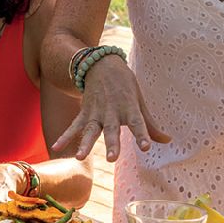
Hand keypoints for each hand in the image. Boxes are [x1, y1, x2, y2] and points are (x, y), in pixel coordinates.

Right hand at [51, 57, 170, 161]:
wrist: (101, 64)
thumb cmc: (124, 85)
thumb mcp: (139, 100)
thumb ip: (150, 124)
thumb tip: (167, 140)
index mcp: (129, 108)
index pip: (138, 123)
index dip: (143, 134)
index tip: (146, 146)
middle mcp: (112, 111)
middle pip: (111, 130)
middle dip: (111, 144)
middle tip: (112, 158)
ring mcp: (95, 112)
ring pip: (90, 130)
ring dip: (84, 143)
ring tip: (79, 157)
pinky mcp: (84, 112)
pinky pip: (73, 126)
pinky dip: (64, 136)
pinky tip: (56, 147)